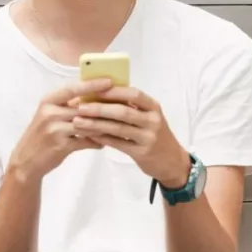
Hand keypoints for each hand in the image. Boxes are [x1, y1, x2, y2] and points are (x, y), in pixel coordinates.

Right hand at [7, 78, 113, 181]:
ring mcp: (55, 130)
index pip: (72, 89)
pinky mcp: (61, 146)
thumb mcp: (49, 115)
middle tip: (123, 105)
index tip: (109, 81)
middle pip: (83, 107)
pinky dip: (96, 142)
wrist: (26, 160)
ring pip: (87, 125)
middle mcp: (50, 113)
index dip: (92, 84)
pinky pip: (85, 141)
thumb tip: (96, 98)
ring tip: (119, 124)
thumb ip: (68, 106)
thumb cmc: (42, 134)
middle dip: (104, 107)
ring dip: (103, 126)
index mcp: (48, 101)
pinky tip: (105, 142)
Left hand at [72, 87, 190, 188]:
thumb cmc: (156, 135)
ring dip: (96, 124)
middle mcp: (153, 121)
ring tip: (78, 122)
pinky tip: (89, 135)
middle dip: (100, 108)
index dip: (114, 91)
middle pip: (123, 111)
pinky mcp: (142, 153)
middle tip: (80, 107)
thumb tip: (102, 94)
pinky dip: (101, 138)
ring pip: (118, 128)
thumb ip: (132, 107)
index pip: (134, 94)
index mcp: (154, 107)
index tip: (94, 89)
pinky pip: (118, 143)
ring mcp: (148, 138)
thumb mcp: (150, 117)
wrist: (172, 162)